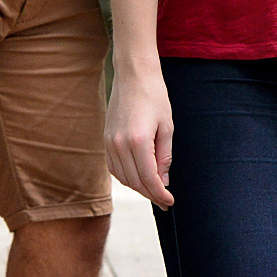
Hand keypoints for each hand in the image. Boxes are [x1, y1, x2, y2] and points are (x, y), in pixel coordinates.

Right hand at [105, 65, 174, 207]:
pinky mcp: (105, 139)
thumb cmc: (154, 96)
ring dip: (138, 187)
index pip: (149, 178)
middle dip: (151, 194)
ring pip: (123, 178)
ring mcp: (110, 142)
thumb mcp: (167, 126)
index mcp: (138, 141)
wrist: (133, 75)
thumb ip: (164, 156)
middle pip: (135, 182)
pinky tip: (138, 176)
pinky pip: (114, 167)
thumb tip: (164, 181)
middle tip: (164, 199)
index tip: (170, 202)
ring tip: (153, 189)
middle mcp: (120, 144)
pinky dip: (126, 176)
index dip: (160, 194)